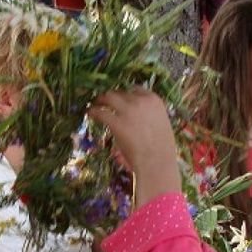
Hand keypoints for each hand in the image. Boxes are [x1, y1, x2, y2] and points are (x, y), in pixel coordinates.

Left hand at [90, 89, 180, 207]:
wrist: (157, 162)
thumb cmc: (162, 150)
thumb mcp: (161, 125)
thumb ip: (150, 116)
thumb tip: (139, 119)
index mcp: (154, 100)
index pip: (136, 89)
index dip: (126, 94)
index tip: (120, 98)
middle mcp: (140, 101)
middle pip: (121, 93)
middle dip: (112, 97)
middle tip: (104, 101)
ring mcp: (128, 111)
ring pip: (109, 98)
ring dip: (101, 100)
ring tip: (95, 105)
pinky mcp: (117, 123)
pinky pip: (100, 113)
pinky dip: (93, 112)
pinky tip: (89, 114)